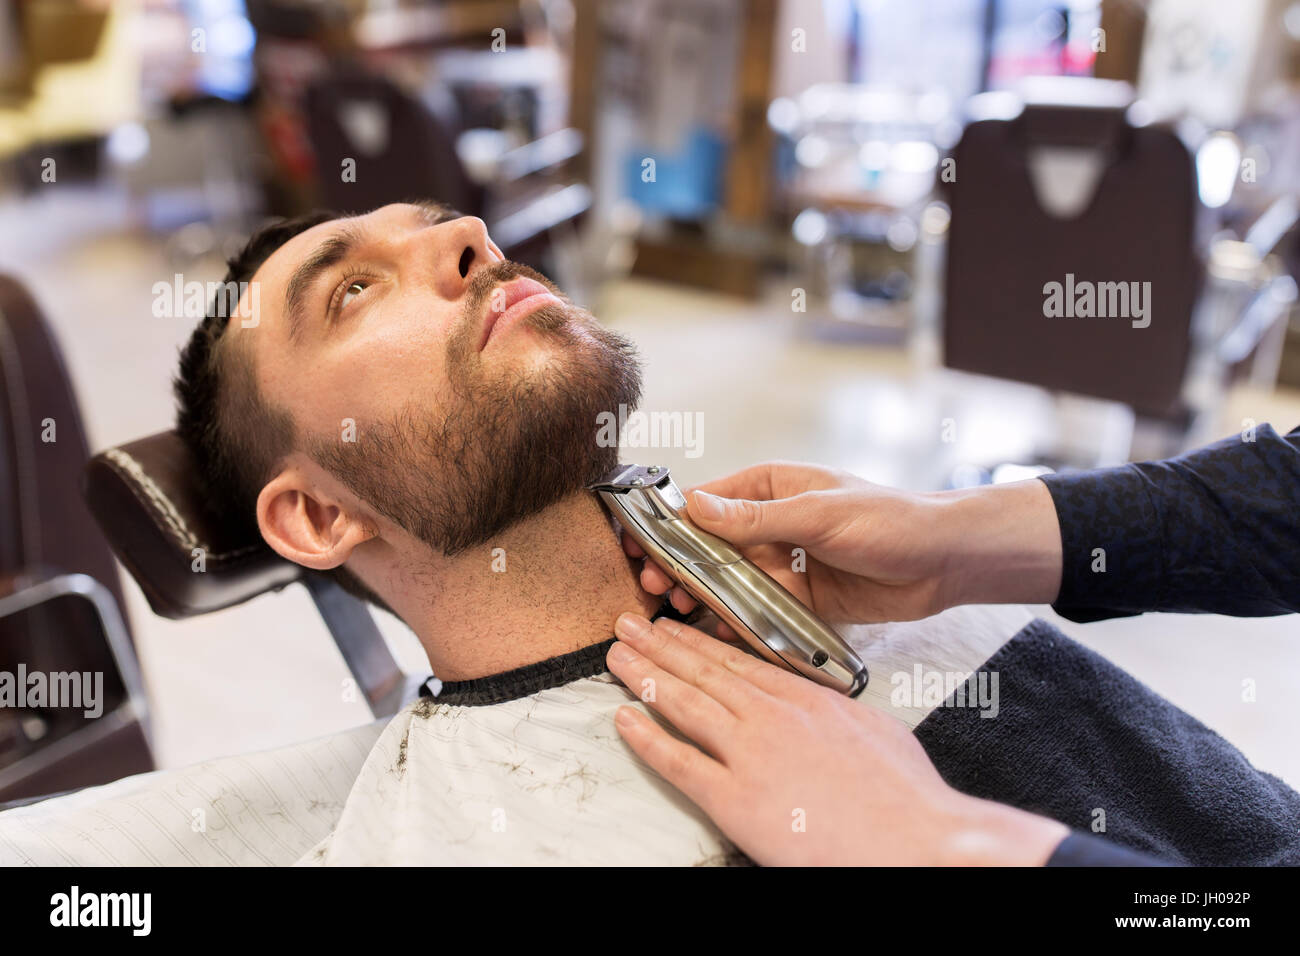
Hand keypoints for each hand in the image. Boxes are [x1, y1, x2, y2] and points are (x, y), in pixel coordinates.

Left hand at [605, 612, 1068, 865]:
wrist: (916, 839)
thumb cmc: (906, 797)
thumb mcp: (874, 730)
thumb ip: (836, 713)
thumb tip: (823, 708)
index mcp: (806, 699)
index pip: (739, 660)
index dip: (699, 641)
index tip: (674, 626)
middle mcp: (772, 716)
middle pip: (704, 671)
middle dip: (661, 645)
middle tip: (629, 625)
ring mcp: (751, 754)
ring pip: (685, 704)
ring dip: (645, 676)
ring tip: (617, 656)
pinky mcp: (736, 799)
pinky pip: (680, 762)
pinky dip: (647, 739)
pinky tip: (623, 719)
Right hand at [624, 460, 1061, 624]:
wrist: (945, 561)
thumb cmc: (890, 518)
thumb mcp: (819, 514)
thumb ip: (756, 518)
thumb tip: (695, 507)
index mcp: (770, 488)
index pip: (705, 502)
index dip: (668, 523)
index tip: (638, 544)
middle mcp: (771, 525)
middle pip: (708, 547)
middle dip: (678, 566)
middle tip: (653, 588)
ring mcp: (784, 564)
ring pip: (728, 582)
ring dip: (701, 596)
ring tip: (677, 613)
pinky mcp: (800, 600)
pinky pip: (757, 611)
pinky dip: (735, 622)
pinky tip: (716, 634)